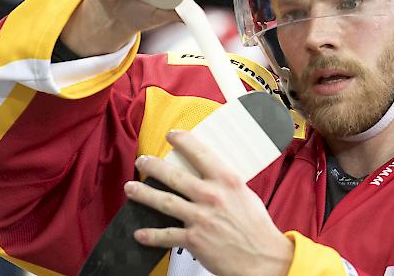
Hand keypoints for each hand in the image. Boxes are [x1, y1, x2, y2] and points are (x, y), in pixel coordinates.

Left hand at [124, 130, 293, 275]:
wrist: (263, 257)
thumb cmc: (257, 227)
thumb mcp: (245, 194)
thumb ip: (225, 185)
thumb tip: (211, 175)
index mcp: (227, 181)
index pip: (201, 153)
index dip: (183, 141)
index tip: (173, 135)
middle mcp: (212, 196)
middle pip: (175, 176)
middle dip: (154, 166)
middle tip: (143, 161)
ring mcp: (201, 218)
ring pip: (164, 201)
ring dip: (144, 194)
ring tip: (131, 188)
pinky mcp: (194, 240)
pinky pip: (166, 235)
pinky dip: (151, 235)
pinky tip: (140, 233)